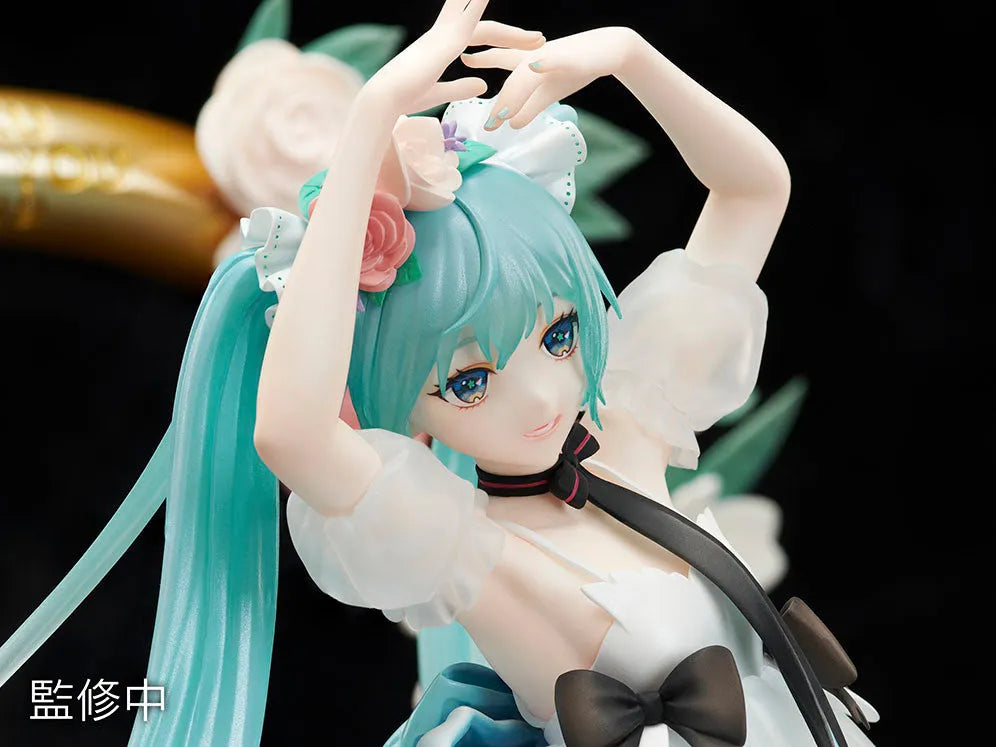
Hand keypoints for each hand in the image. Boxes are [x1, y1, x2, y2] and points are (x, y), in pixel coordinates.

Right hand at [363, 0, 545, 115]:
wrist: (387, 96)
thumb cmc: (405, 97)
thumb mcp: (440, 93)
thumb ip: (461, 87)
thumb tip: (483, 87)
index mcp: (441, 45)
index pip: (478, 35)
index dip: (503, 39)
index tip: (526, 47)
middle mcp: (444, 34)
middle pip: (485, 25)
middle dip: (512, 33)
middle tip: (540, 40)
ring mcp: (445, 34)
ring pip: (481, 19)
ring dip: (509, 29)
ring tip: (537, 36)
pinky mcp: (448, 40)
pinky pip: (473, 18)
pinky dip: (482, 6)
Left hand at [461, 27, 643, 129]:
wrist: (612, 50)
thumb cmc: (576, 67)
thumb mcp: (549, 93)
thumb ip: (529, 108)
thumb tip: (511, 124)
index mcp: (528, 61)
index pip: (499, 57)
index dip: (481, 58)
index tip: (463, 58)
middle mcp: (535, 55)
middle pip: (509, 70)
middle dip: (499, 97)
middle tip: (487, 123)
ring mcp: (551, 55)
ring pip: (527, 73)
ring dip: (514, 93)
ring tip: (501, 115)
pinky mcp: (570, 56)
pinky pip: (554, 60)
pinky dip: (543, 64)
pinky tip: (534, 67)